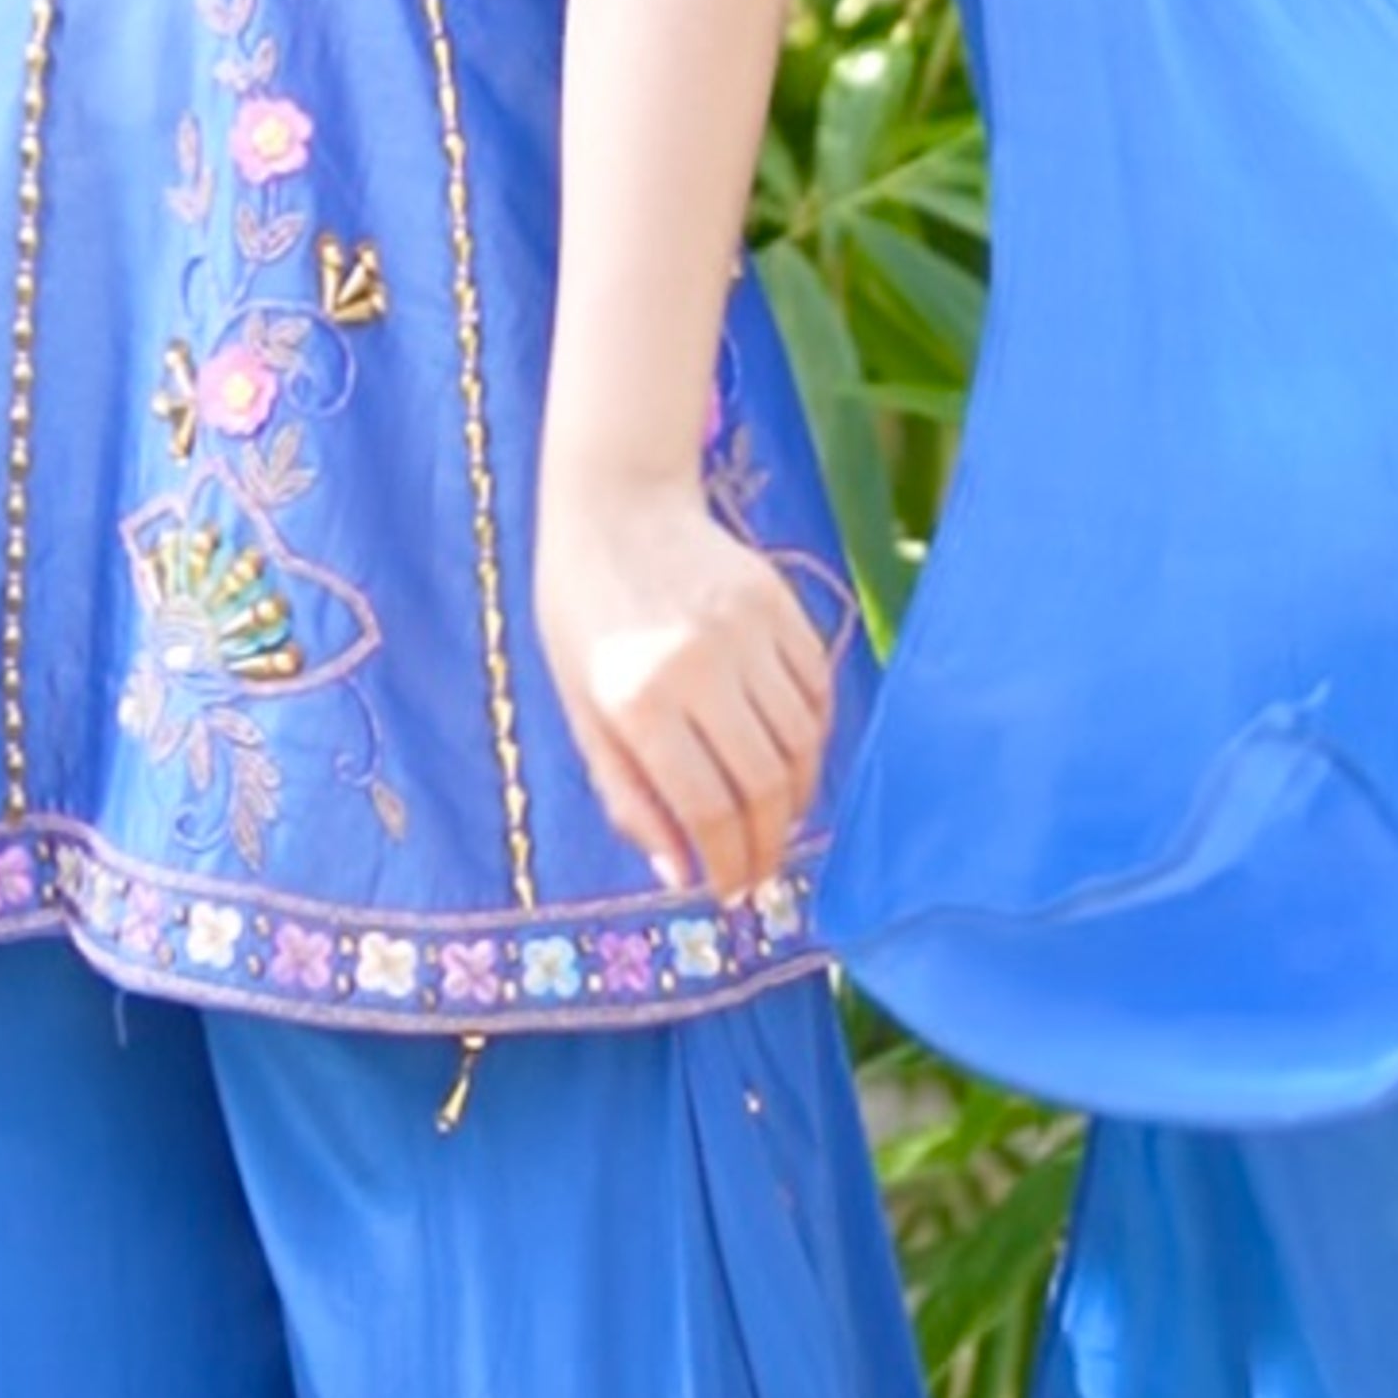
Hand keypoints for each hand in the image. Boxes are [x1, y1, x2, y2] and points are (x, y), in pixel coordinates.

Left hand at [534, 481, 839, 905]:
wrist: (618, 504)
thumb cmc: (583, 615)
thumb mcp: (580, 710)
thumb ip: (628, 794)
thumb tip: (680, 870)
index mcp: (638, 700)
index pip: (707, 809)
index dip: (729, 863)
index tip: (732, 893)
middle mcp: (700, 666)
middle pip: (765, 785)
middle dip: (769, 845)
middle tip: (761, 874)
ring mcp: (748, 632)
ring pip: (802, 744)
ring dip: (796, 798)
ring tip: (774, 822)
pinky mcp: (782, 605)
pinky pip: (817, 693)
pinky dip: (814, 740)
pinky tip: (790, 761)